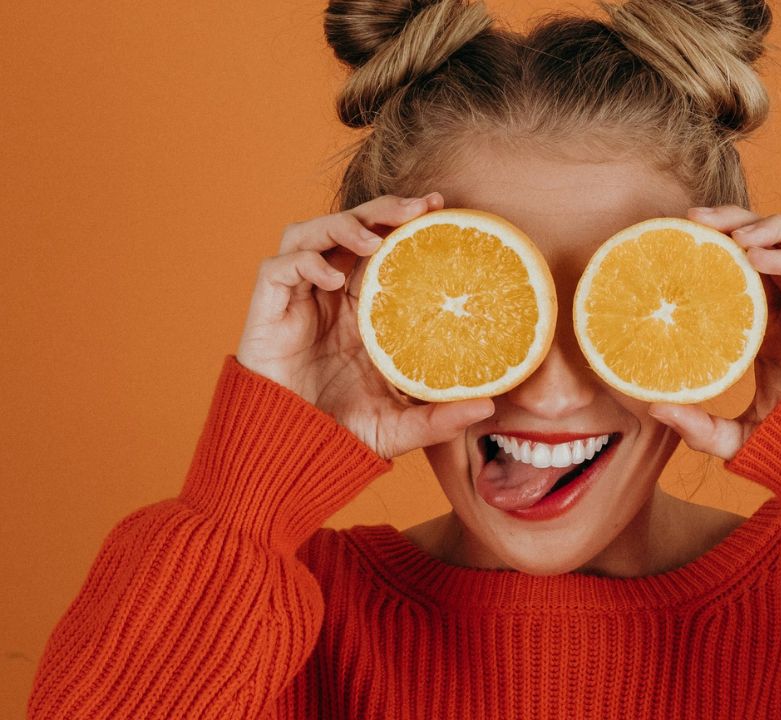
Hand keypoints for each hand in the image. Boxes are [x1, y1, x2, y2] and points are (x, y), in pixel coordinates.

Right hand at [235, 193, 493, 458]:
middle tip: (419, 207)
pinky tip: (332, 279)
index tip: (440, 208)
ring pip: (311, 233)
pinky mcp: (267, 310)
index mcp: (363, 309)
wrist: (290, 454)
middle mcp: (330, 295)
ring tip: (375, 240)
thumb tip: (490, 406)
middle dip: (382, 208)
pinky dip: (305, 262)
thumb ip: (441, 417)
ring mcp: (298, 299)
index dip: (405, 221)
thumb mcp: (401, 425)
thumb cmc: (342, 434)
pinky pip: (279, 268)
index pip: (383, 247)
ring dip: (343, 226)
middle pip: (351, 227)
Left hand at [648, 206, 780, 459]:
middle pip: (772, 237)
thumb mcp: (738, 435)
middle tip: (695, 218)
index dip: (718, 240)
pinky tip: (756, 257)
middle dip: (736, 218)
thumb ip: (700, 427)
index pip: (746, 260)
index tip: (679, 234)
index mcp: (773, 317)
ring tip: (732, 234)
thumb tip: (656, 410)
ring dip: (769, 226)